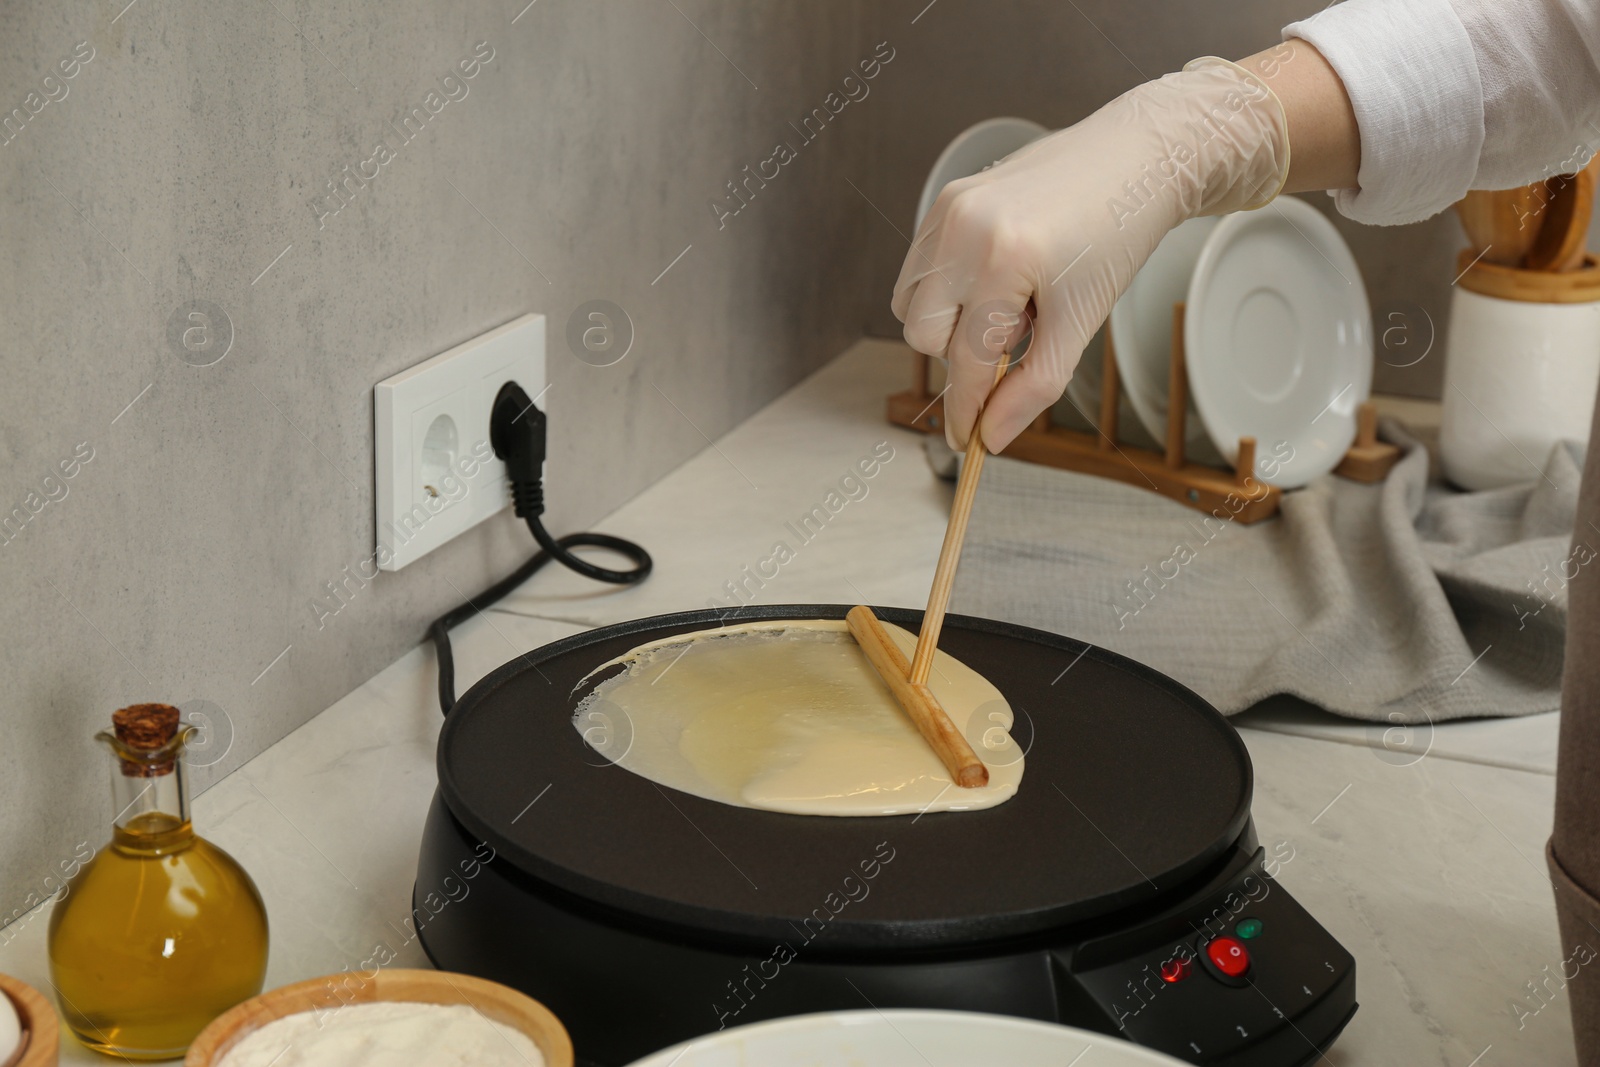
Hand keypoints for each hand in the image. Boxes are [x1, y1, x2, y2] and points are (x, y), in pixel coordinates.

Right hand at [892, 59, 1288, 452]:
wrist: (1136, 158)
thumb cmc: (1117, 233)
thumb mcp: (1081, 320)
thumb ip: (1035, 385)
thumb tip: (993, 437)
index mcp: (1003, 258)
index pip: (966, 360)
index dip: (967, 408)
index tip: (967, 441)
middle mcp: (965, 229)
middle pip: (925, 336)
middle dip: (964, 354)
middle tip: (1022, 333)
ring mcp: (950, 208)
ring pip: (912, 303)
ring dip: (952, 322)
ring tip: (1012, 301)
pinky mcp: (948, 197)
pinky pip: (921, 266)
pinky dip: (950, 288)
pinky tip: (1000, 276)